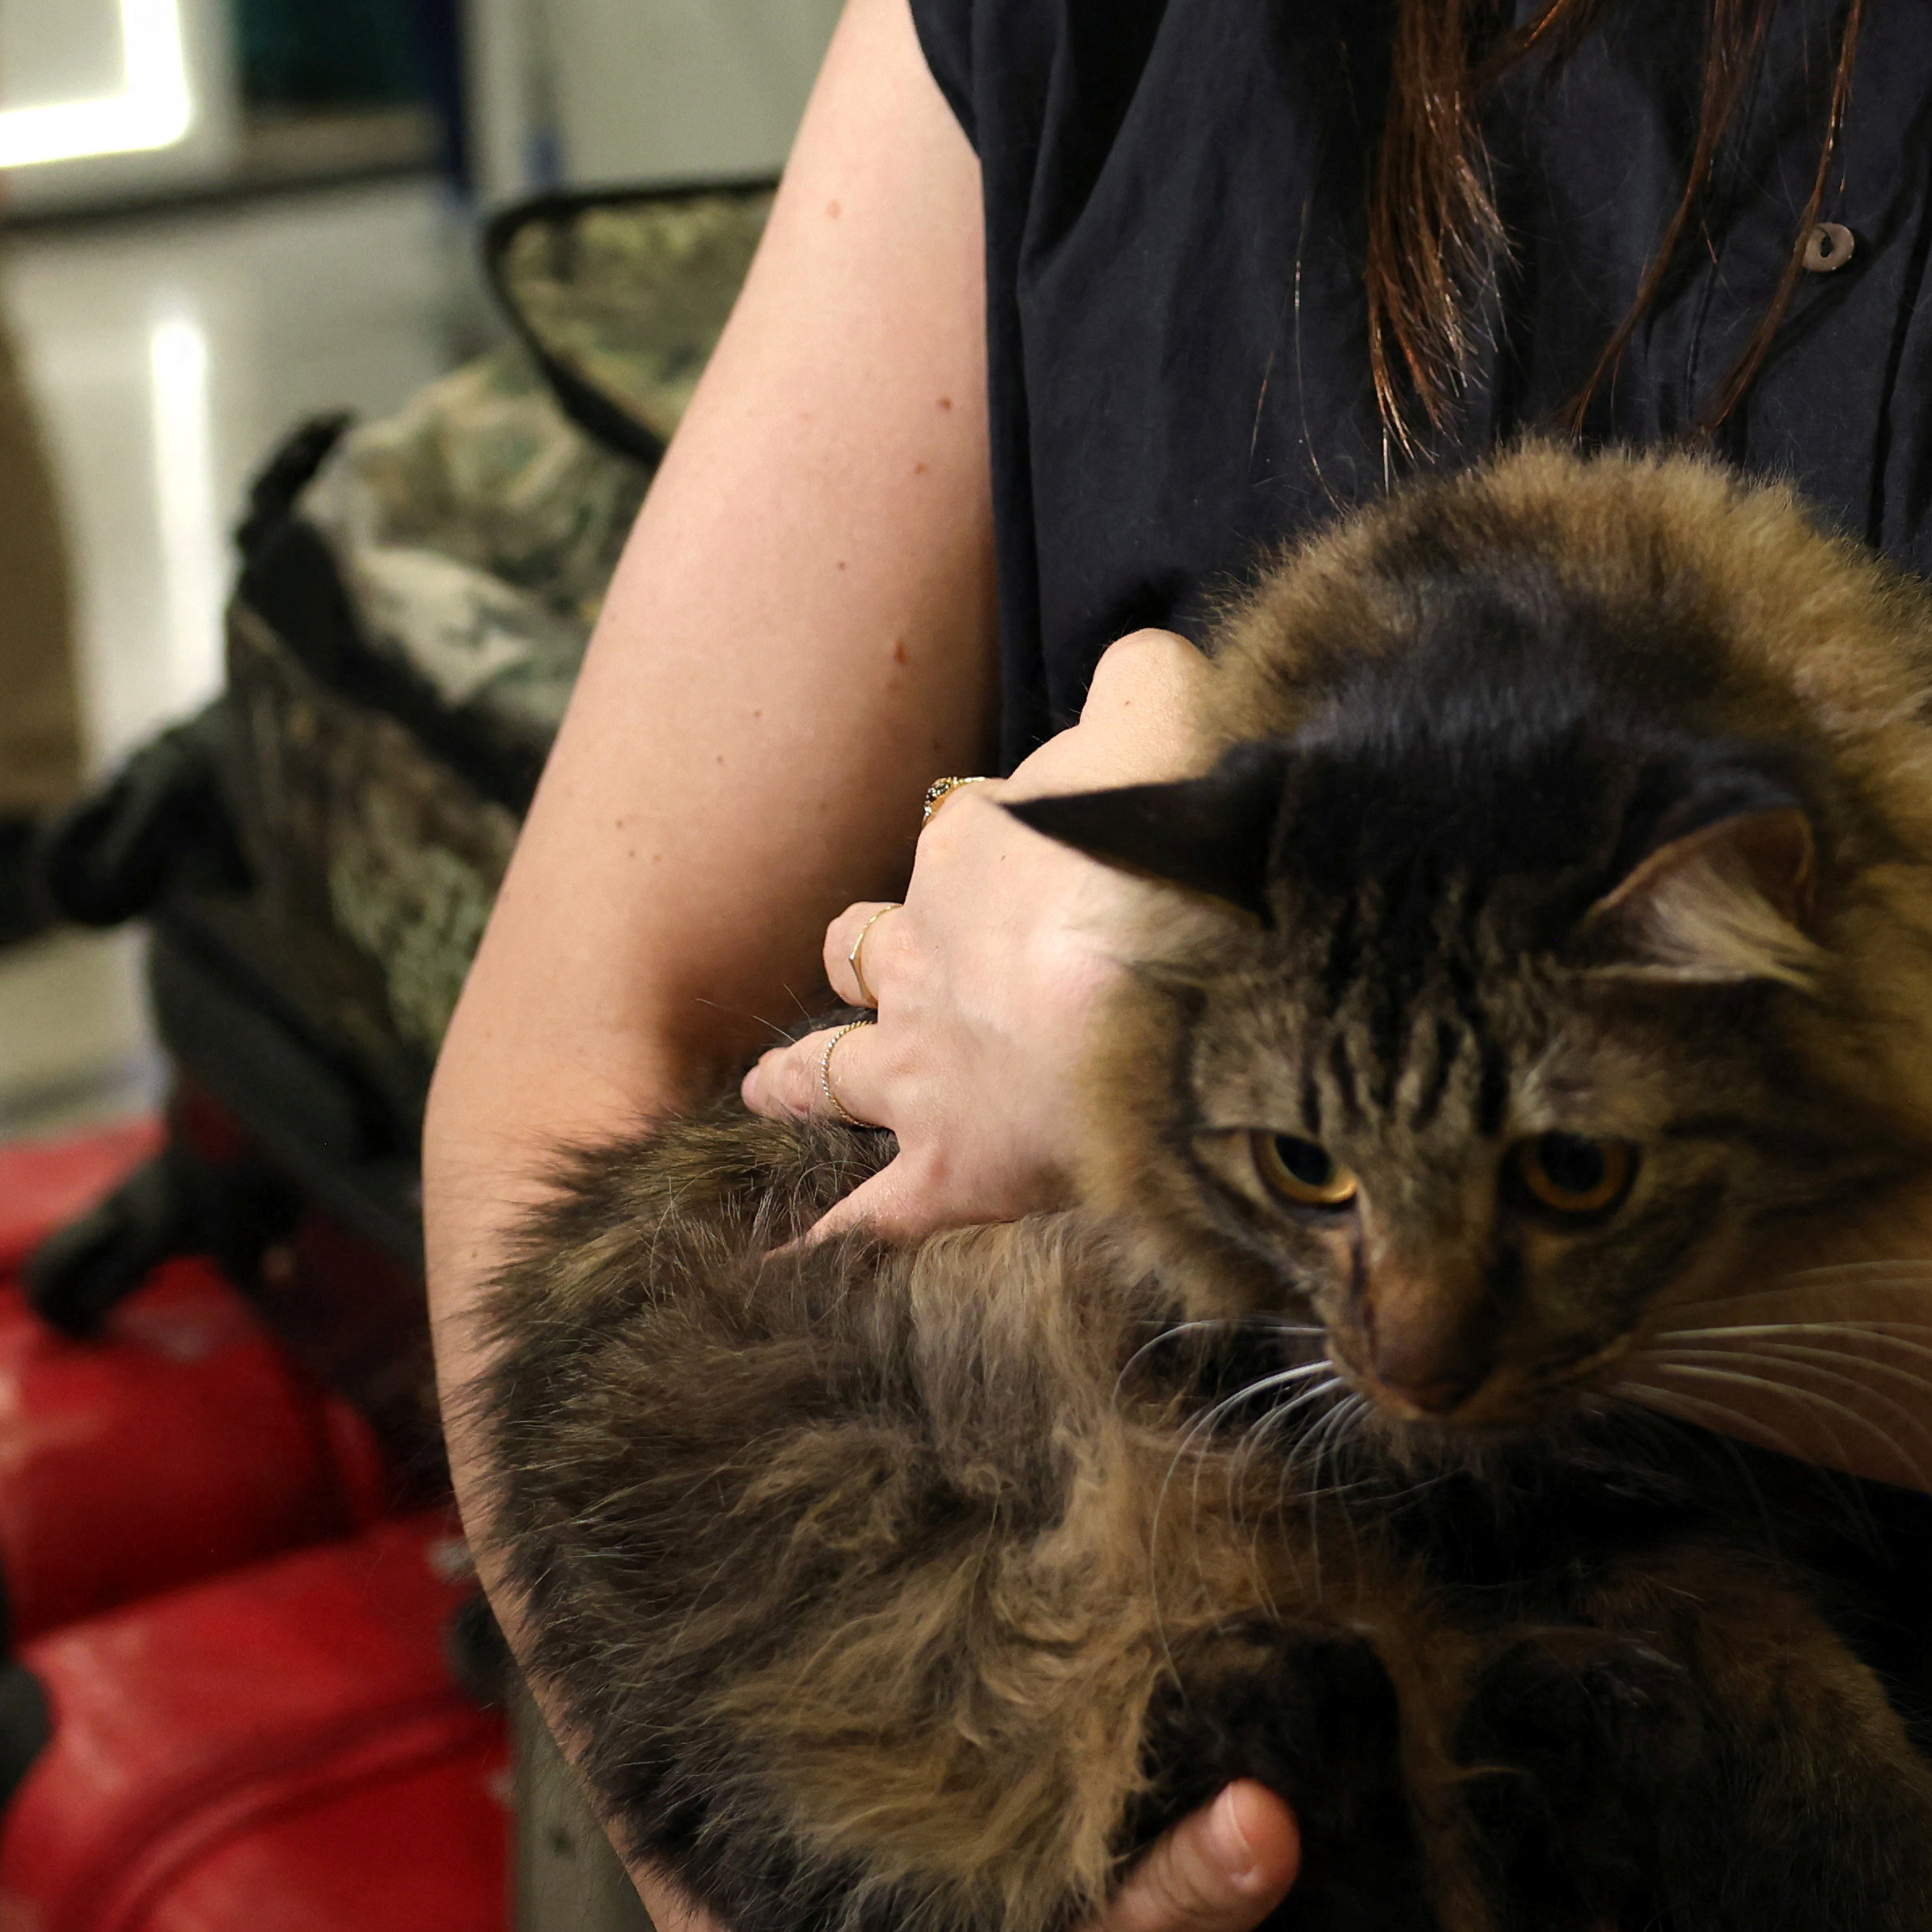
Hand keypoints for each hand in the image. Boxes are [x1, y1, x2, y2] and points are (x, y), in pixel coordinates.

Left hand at [769, 628, 1218, 1240]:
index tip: (1047, 869)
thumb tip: (1141, 660)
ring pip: (827, 1072)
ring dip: (797, 1085)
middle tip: (857, 971)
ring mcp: (918, 1068)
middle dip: (857, 963)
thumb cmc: (1166, 852)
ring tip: (765, 1097)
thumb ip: (1141, 683)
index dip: (1002, 851)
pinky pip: (865, 1219)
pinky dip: (822, 1247)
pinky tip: (782, 1271)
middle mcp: (918, 956)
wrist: (1160, 987)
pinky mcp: (943, 1170)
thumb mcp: (1161, 713)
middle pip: (860, 949)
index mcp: (969, 849)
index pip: (966, 837)